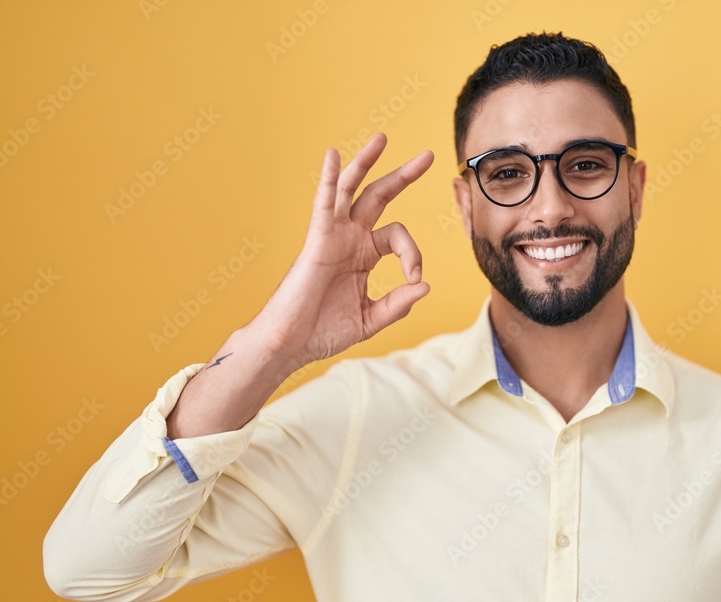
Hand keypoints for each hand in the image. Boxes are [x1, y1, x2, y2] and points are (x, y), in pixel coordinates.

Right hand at [252, 132, 433, 365]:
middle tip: (429, 155)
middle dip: (404, 175)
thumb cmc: (324, 332)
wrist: (292, 344)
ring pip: (351, 190)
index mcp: (365, 255)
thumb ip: (397, 304)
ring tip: (382, 138)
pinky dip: (328, 179)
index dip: (414, 254)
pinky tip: (333, 155)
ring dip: (366, 162)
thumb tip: (425, 285)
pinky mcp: (317, 241)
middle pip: (379, 196)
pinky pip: (323, 204)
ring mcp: (333, 236)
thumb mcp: (370, 319)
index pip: (399, 238)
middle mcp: (350, 239)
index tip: (414, 278)